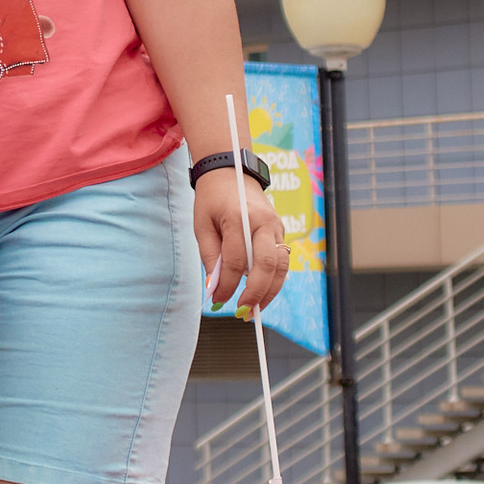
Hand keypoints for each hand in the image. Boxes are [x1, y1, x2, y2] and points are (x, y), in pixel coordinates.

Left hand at [195, 168, 287, 315]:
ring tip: (255, 309)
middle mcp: (263, 222)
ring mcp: (276, 226)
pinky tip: (262, 292)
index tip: (217, 301)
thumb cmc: (212, 198)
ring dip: (270, 292)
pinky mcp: (281, 231)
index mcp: (239, 217)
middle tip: (243, 312)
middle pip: (266, 266)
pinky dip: (274, 280)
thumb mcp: (201, 224)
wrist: (231, 171)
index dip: (227, 285)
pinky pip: (282, 261)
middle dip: (256, 294)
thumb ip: (210, 256)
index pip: (236, 261)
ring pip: (281, 267)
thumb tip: (215, 287)